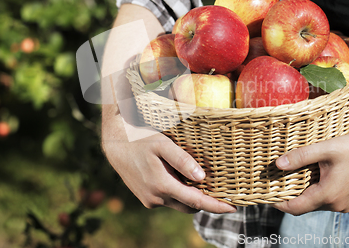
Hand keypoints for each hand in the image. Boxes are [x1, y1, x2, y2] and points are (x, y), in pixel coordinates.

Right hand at [102, 114, 236, 213]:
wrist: (115, 146)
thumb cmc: (140, 140)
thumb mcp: (163, 144)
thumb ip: (182, 160)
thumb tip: (202, 177)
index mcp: (162, 186)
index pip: (196, 202)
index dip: (216, 206)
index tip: (233, 208)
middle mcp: (156, 199)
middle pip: (189, 206)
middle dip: (206, 201)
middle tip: (221, 191)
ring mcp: (150, 201)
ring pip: (178, 203)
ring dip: (190, 196)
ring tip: (200, 180)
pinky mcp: (146, 199)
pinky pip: (169, 200)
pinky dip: (178, 192)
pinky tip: (180, 177)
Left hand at [273, 134, 348, 214]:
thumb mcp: (324, 149)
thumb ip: (300, 157)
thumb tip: (278, 164)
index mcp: (328, 194)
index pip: (296, 207)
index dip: (279, 204)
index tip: (266, 197)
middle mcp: (335, 204)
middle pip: (304, 206)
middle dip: (290, 197)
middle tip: (276, 184)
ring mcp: (343, 205)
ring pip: (315, 203)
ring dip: (303, 194)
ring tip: (292, 179)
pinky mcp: (347, 201)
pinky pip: (325, 201)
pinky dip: (315, 193)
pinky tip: (311, 178)